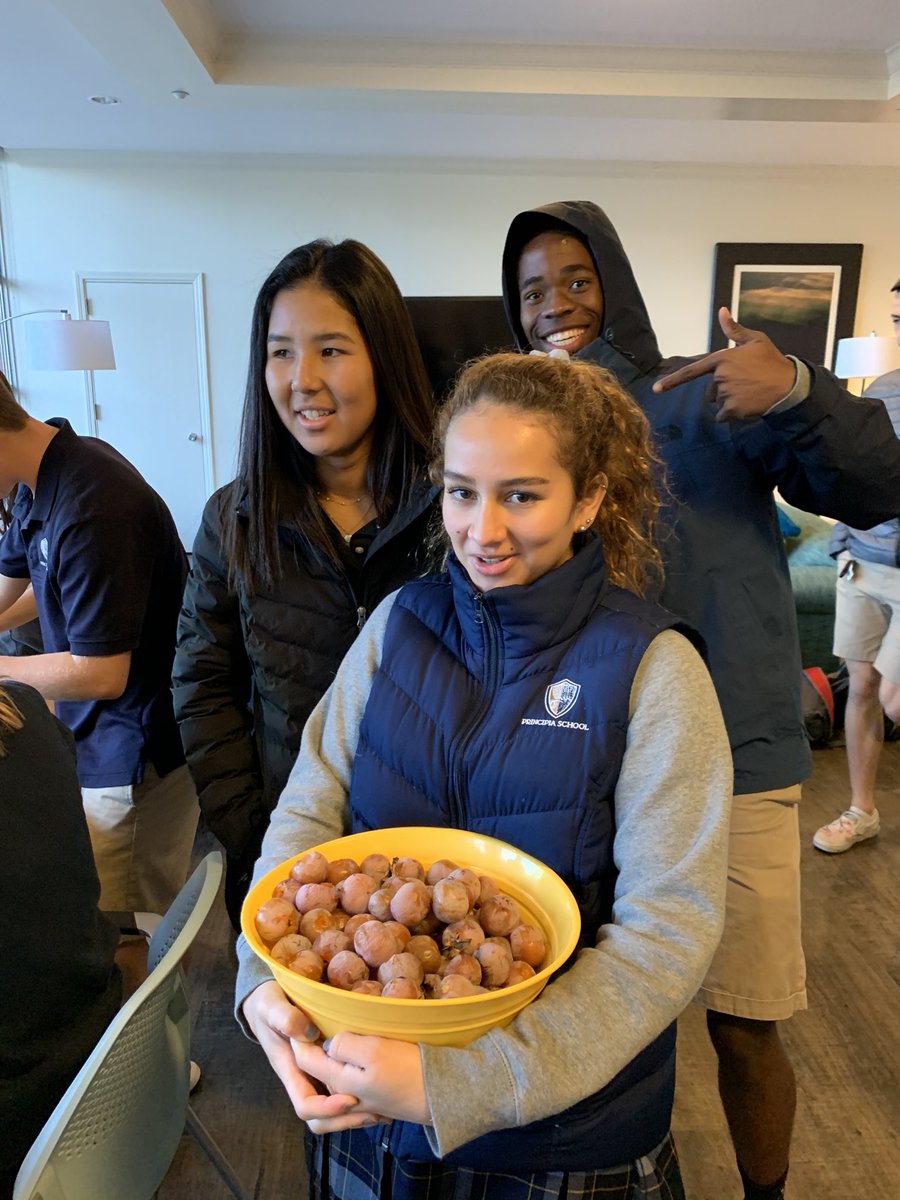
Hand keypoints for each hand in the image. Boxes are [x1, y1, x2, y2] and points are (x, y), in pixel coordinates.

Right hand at [241, 981, 379, 1132]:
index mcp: (290, 1069)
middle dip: (345, 1120)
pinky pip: (340, 1091)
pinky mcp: (325, 1067)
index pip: (305, 1104)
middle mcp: (302, 1078)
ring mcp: (314, 1075)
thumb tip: (308, 1033)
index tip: (350, 1099)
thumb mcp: (271, 1006)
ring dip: (354, 1114)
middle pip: (320, 1118)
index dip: (327, 1108)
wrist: (266, 1000)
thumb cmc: (267, 1005)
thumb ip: (285, 1017)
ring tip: (381, 1112)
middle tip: (374, 1112)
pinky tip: (379, 1093)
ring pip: (331, 1110)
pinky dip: (358, 1097)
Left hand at [292, 1031, 430, 1128]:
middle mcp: (343, 1097)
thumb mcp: (374, 1051)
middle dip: (307, 1055)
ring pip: (329, 1086)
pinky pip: (347, 1093)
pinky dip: (342, 1078)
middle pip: (315, 1076)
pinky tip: (354, 1061)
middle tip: (309, 1029)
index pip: (305, 1061)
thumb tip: (327, 1044)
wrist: (440, 1096)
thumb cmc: (407, 1070)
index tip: (299, 1016)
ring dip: (324, 1069)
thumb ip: (344, 1046)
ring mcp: (359, 1103)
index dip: (299, 1038)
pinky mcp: (375, 1103)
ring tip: (328, 1044)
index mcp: (339, 1082)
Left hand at [652, 307, 795, 420]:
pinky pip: (722, 416)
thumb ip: (734, 329)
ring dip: (729, 401)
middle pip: (710, 391)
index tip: (656, 389)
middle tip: (745, 384)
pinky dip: (731, 414)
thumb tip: (721, 310)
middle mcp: (720, 376)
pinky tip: (747, 405)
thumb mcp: (755, 340)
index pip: (691, 371)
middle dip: (722, 390)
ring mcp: (725, 393)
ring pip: (718, 403)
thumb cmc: (771, 361)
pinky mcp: (731, 409)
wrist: (789, 385)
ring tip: (749, 393)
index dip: (672, 381)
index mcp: (722, 359)